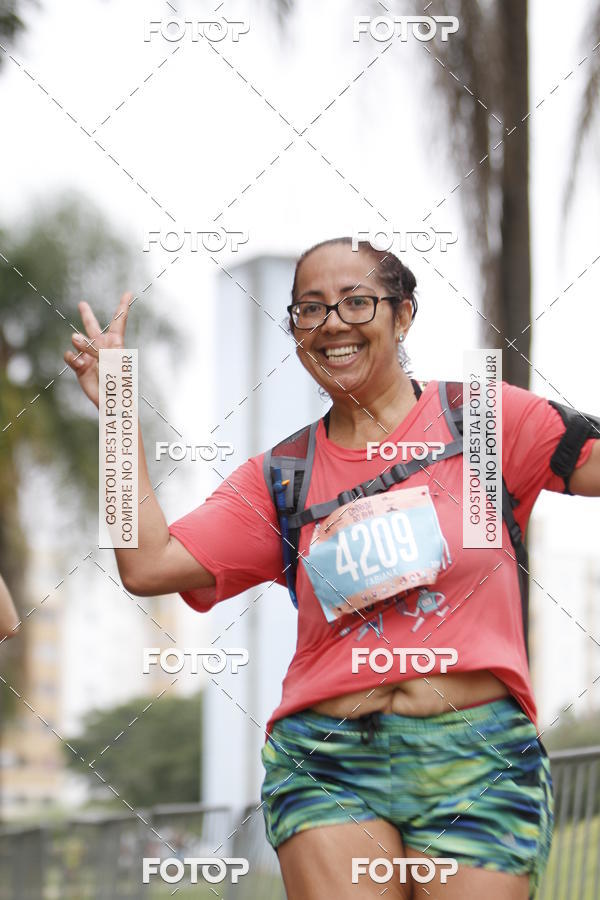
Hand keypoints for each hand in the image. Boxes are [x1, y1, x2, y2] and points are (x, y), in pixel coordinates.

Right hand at [64, 292, 132, 407]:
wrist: (111, 401)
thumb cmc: (117, 381)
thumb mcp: (109, 360)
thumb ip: (93, 347)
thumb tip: (73, 337)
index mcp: (116, 343)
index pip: (119, 321)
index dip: (123, 307)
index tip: (128, 293)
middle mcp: (102, 347)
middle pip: (93, 327)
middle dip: (86, 316)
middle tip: (82, 304)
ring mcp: (90, 356)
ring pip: (78, 340)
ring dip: (79, 341)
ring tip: (80, 346)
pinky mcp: (80, 366)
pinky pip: (71, 356)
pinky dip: (72, 357)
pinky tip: (78, 361)